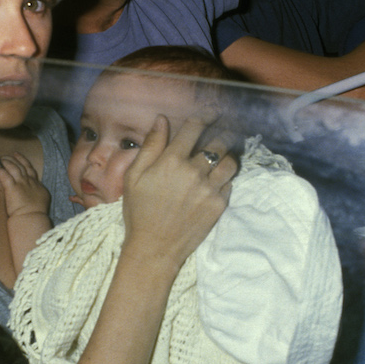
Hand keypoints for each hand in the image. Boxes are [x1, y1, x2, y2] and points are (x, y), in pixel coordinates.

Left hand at [0, 151, 50, 217]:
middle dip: (12, 159)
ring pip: (13, 167)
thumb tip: (34, 193)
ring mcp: (21, 183)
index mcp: (36, 184)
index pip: (29, 169)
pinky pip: (4, 175)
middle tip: (5, 156)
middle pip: (20, 165)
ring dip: (5, 162)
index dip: (22, 160)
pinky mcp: (12, 187)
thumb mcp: (41, 199)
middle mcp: (29, 181)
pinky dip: (0, 170)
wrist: (32, 217)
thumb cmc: (36, 213)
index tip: (17, 155)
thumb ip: (37, 193)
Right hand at [120, 116, 236, 275]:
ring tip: (221, 157)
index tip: (208, 115)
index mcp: (171, 161)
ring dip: (227, 156)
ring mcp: (209, 189)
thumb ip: (151, 146)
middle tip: (219, 134)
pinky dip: (225, 179)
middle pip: (218, 142)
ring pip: (230, 162)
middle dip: (220, 134)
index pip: (195, 128)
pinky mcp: (218, 205)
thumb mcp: (134, 176)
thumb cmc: (139, 212)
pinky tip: (216, 181)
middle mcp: (194, 172)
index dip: (203, 118)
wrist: (154, 248)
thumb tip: (162, 119)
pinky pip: (230, 183)